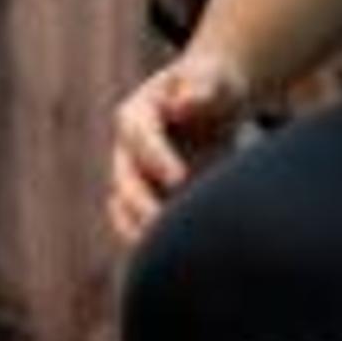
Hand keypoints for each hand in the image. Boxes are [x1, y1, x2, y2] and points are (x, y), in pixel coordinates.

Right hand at [109, 51, 255, 243]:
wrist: (215, 102)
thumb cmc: (215, 85)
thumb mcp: (214, 78)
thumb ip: (202, 89)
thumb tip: (183, 104)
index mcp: (137, 114)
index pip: (139, 136)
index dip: (156, 157)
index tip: (179, 179)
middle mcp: (128, 150)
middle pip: (126, 180)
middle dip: (143, 204)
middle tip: (164, 227)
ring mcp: (136, 177)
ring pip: (127, 210)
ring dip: (143, 231)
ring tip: (168, 256)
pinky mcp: (149, 198)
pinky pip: (140, 225)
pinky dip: (153, 242)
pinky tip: (175, 262)